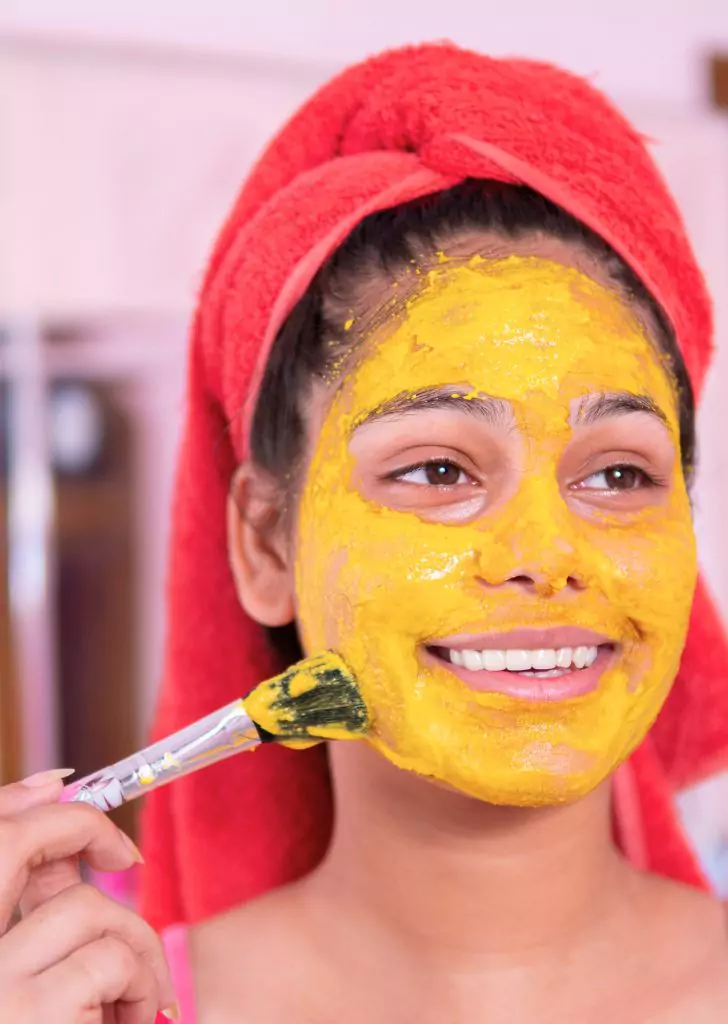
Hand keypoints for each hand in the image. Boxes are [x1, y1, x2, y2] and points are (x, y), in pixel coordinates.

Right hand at [0, 771, 177, 1022]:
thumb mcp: (28, 979)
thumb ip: (29, 914)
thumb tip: (55, 816)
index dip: (17, 801)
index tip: (69, 792)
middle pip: (13, 845)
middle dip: (80, 831)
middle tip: (127, 859)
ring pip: (88, 908)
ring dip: (131, 947)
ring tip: (135, 1001)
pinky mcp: (31, 1015)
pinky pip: (113, 957)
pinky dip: (141, 986)